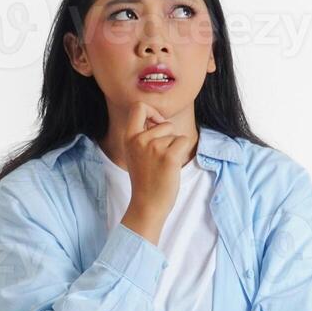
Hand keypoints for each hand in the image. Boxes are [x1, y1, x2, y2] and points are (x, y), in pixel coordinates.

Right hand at [119, 101, 195, 243]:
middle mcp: (139, 140)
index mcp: (129, 137)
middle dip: (169, 135)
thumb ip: (142, 134)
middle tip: (161, 155)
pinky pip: (183, 141)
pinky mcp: (169, 156)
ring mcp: (154, 147)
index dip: (152, 111)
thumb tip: (158, 117)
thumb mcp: (135, 152)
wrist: (147, 204)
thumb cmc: (145, 179)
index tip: (156, 124)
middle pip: (164, 123)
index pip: (138, 106)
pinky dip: (182, 152)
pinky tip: (172, 166)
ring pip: (175, 135)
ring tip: (163, 164)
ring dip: (174, 147)